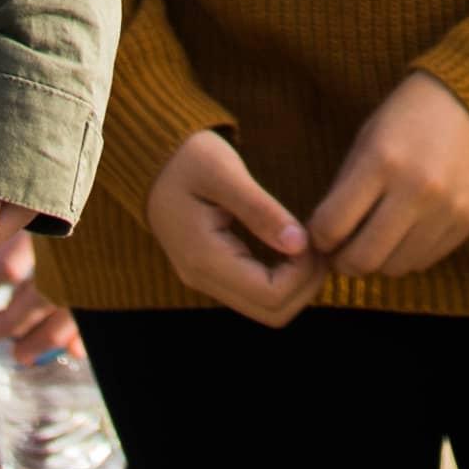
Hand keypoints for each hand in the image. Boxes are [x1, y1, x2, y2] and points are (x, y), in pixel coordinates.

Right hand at [141, 128, 314, 325]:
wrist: (149, 158)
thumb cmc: (186, 157)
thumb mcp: (223, 171)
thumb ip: (260, 209)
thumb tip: (300, 244)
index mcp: (204, 257)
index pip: (270, 295)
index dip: (303, 274)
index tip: (314, 237)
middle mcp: (203, 278)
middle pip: (272, 312)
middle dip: (306, 283)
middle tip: (319, 243)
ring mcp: (206, 279)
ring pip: (266, 308)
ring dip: (296, 283)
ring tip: (308, 243)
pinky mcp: (212, 272)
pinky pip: (255, 293)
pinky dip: (282, 278)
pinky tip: (291, 246)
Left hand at [298, 70, 468, 283]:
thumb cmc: (411, 115)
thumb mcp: (368, 139)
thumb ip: (345, 188)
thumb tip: (324, 237)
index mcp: (382, 160)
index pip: (332, 226)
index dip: (319, 238)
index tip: (321, 234)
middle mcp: (416, 189)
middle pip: (363, 258)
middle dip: (343, 262)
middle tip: (341, 253)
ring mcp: (446, 209)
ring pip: (395, 267)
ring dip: (378, 260)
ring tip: (375, 240)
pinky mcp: (468, 221)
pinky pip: (425, 260)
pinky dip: (408, 254)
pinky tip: (405, 232)